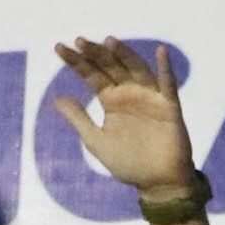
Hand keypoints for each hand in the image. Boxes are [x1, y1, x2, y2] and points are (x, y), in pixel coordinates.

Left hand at [51, 38, 202, 201]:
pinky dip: (165, 68)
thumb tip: (56, 98)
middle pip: (111, 67)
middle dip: (96, 53)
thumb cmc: (128, 164)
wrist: (157, 184)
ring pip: (135, 69)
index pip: (91, 74)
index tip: (59, 48)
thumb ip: (78, 118)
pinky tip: (161, 51)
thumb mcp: (96, 141)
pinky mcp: (169, 107)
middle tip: (80, 41)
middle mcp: (129, 94)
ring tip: (109, 41)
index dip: (76, 61)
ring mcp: (149, 98)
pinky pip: (168, 85)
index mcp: (110, 100)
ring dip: (124, 55)